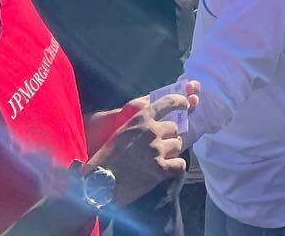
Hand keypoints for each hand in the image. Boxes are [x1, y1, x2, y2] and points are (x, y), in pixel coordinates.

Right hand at [89, 86, 197, 204]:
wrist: (98, 183)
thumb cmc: (107, 158)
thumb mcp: (123, 131)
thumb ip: (141, 126)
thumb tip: (159, 125)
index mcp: (141, 118)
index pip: (169, 101)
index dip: (181, 102)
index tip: (186, 105)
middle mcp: (152, 130)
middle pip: (175, 128)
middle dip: (169, 137)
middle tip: (159, 149)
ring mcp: (156, 149)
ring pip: (178, 145)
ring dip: (171, 153)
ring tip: (158, 161)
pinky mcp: (160, 169)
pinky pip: (180, 165)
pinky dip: (175, 169)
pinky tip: (166, 173)